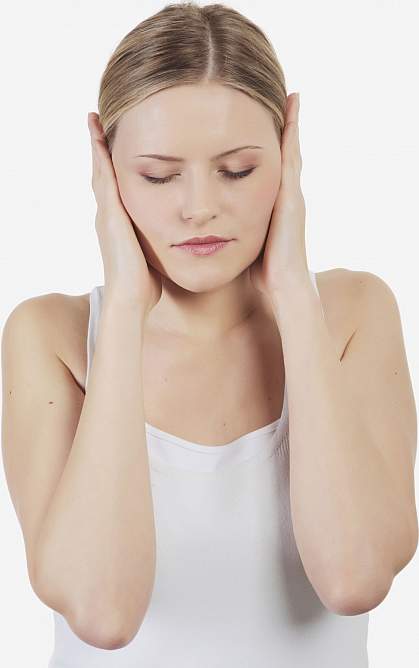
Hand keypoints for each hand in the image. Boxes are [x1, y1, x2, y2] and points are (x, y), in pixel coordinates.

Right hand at [87, 112, 161, 314]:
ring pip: (100, 171)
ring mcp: (106, 214)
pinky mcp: (110, 214)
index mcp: (118, 226)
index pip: (114, 189)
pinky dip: (99, 154)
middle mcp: (108, 216)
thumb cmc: (144, 287)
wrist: (130, 300)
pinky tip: (100, 133)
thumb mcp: (153, 259)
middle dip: (101, 150)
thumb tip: (177, 247)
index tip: (112, 146)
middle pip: (102, 175)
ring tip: (95, 119)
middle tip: (98, 123)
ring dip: (97, 145)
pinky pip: (104, 176)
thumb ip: (160, 248)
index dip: (111, 167)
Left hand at [249, 93, 308, 298]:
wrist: (284, 288)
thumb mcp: (248, 244)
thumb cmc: (264, 272)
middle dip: (286, 128)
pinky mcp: (291, 198)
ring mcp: (292, 195)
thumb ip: (239, 230)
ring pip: (292, 151)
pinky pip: (291, 158)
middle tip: (284, 97)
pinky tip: (289, 113)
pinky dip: (292, 135)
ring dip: (291, 124)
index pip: (271, 169)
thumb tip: (218, 227)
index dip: (271, 147)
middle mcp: (287, 197)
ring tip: (289, 96)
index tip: (264, 122)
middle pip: (286, 154)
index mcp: (275, 207)